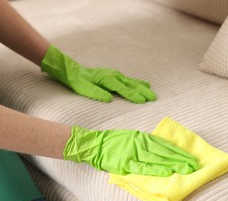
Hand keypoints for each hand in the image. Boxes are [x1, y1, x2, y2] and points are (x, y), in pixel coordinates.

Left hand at [41, 45, 155, 102]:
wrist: (73, 71)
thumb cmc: (78, 82)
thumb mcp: (84, 89)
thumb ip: (97, 93)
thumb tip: (109, 99)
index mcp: (108, 79)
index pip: (124, 89)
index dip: (133, 96)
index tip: (143, 101)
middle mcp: (114, 76)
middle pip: (131, 85)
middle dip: (143, 92)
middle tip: (153, 98)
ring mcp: (115, 75)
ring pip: (132, 82)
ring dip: (142, 87)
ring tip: (151, 92)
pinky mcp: (114, 76)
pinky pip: (128, 80)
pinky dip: (137, 83)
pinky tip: (143, 85)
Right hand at [63, 126, 198, 175]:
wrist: (95, 144)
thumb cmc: (114, 142)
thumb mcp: (132, 137)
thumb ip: (146, 143)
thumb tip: (163, 150)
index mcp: (143, 137)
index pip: (166, 146)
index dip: (179, 153)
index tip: (191, 158)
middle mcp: (141, 143)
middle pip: (165, 153)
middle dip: (180, 159)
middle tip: (194, 166)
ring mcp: (134, 152)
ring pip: (158, 159)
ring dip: (173, 164)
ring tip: (186, 169)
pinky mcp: (126, 162)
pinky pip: (143, 167)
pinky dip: (156, 169)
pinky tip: (167, 172)